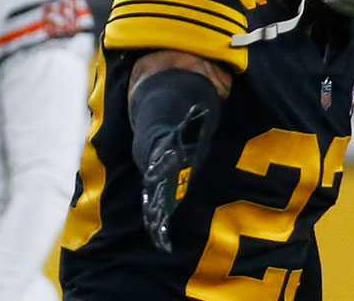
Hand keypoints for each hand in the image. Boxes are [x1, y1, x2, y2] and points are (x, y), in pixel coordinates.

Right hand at [140, 105, 206, 252]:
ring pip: (153, 209)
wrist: (156, 150)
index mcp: (163, 163)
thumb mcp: (185, 130)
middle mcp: (156, 179)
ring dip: (155, 223)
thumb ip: (192, 121)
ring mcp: (155, 191)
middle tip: (154, 214)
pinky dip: (159, 231)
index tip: (152, 177)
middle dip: (154, 203)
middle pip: (153, 193)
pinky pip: (157, 217)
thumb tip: (202, 108)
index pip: (158, 167)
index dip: (155, 171)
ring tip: (158, 238)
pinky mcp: (158, 201)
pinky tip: (163, 245)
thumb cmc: (175, 141)